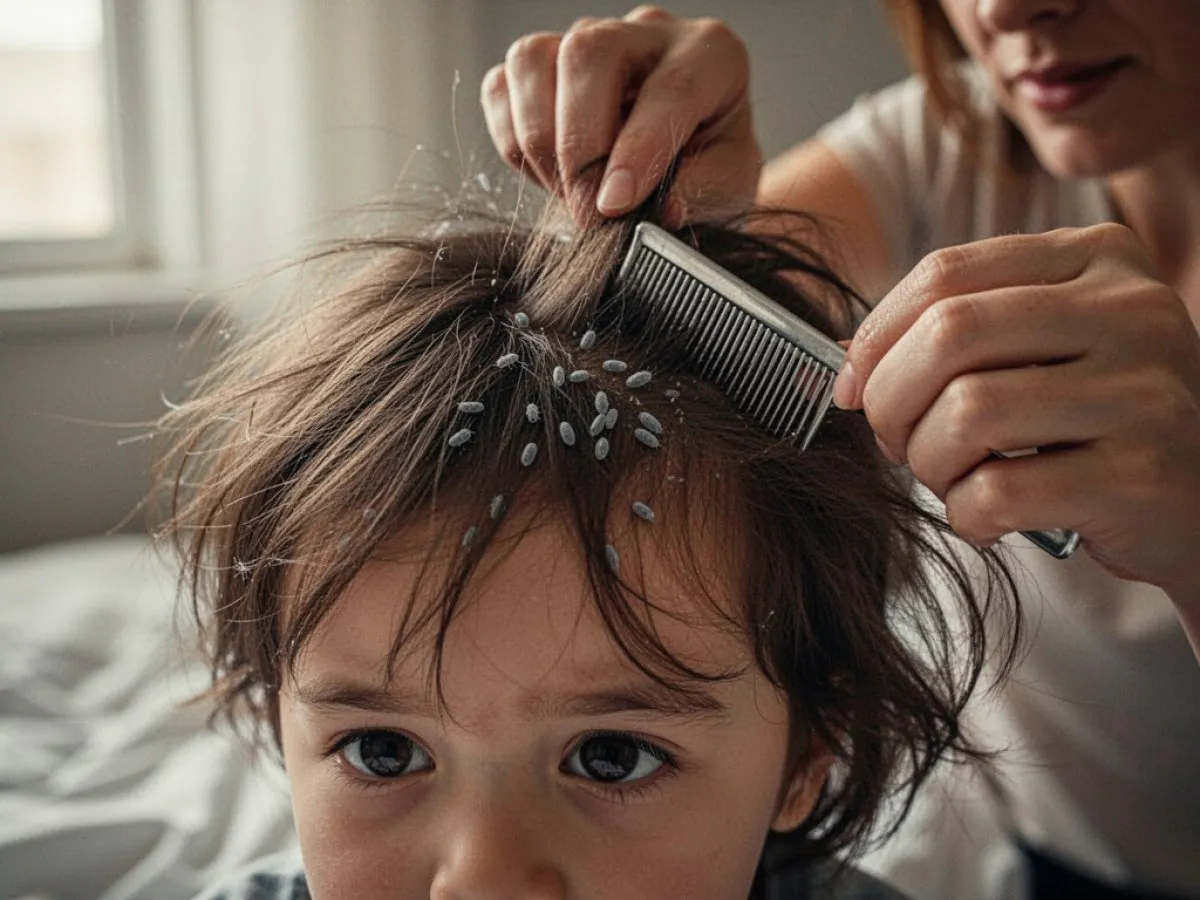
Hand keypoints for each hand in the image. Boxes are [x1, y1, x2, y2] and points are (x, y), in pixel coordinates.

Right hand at [481, 6, 762, 225]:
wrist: (679, 168)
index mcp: (710, 54)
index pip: (670, 89)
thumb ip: (696, 196)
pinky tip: (547, 174)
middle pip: (588, 54)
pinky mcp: (541, 64)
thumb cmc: (706, 170)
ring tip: (567, 193)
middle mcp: (647, 34)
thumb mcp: (724, 191)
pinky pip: (501, 86)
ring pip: (532, 58)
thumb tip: (655, 212)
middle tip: (585, 210)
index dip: (637, 150)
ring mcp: (587, 40)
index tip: (614, 204)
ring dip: (538, 139)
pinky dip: (511, 139)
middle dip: (577, 144)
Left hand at [834, 224, 1199, 598]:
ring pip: (967, 412)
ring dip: (928, 462)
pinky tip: (989, 518)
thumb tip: (845, 363)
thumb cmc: (1096, 424)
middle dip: (890, 400)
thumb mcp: (1039, 353)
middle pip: (948, 333)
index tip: (852, 387)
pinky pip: (1000, 491)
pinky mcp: (1142, 474)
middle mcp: (1133, 309)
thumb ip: (953, 336)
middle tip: (896, 441)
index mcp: (1099, 259)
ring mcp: (1146, 390)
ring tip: (951, 479)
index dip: (876, 336)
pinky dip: (967, 514)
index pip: (945, 274)